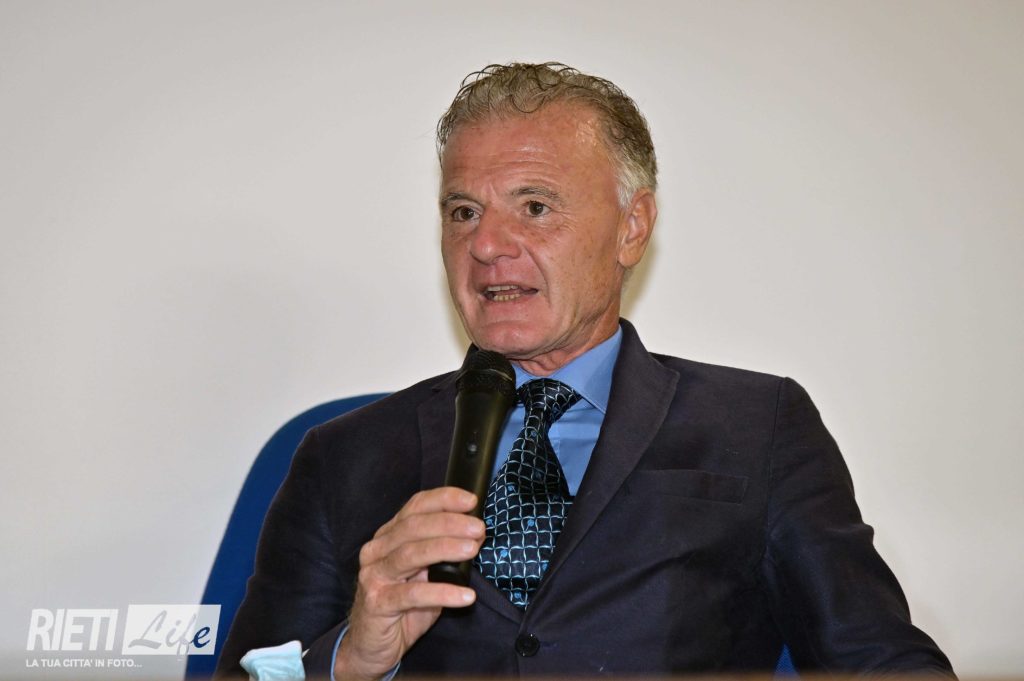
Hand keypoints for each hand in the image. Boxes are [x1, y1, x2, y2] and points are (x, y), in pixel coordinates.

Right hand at [334, 487, 483, 680]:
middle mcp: (377, 550)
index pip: (415, 507)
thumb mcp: (424, 575)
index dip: (442, 500)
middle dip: (449, 523)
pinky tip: (466, 595)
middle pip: (413, 526)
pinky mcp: (377, 603)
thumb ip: (441, 554)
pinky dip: (443, 593)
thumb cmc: (403, 607)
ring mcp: (374, 576)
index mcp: (388, 536)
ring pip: (411, 554)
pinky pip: (413, 595)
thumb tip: (475, 536)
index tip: (471, 500)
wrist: (371, 647)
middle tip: (478, 528)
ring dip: (446, 548)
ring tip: (473, 549)